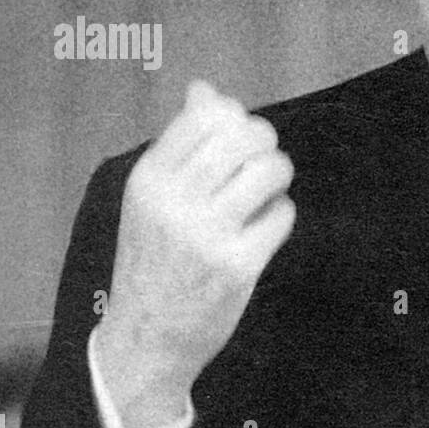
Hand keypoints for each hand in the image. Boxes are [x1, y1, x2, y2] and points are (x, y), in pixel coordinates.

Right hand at [95, 81, 295, 427]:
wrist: (147, 338)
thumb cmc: (153, 260)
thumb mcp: (151, 198)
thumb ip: (180, 143)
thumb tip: (204, 89)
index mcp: (149, 179)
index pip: (207, 116)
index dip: (235, 119)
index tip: (237, 139)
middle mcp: (175, 201)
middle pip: (246, 136)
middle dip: (265, 144)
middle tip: (261, 165)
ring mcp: (208, 234)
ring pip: (270, 170)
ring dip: (277, 178)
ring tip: (265, 195)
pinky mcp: (239, 265)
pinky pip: (282, 215)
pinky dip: (280, 217)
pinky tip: (262, 231)